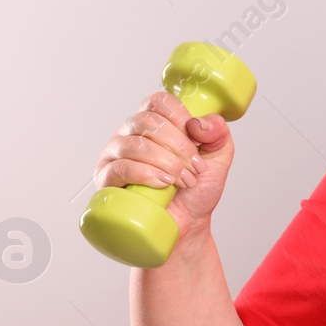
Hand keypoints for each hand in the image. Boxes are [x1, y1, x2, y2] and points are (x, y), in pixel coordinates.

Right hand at [94, 90, 234, 240]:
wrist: (187, 223)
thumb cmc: (197, 189)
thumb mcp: (219, 156)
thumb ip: (218, 132)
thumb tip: (197, 123)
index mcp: (155, 122)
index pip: (157, 101)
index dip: (179, 116)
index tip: (196, 138)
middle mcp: (131, 134)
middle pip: (147, 121)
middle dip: (178, 146)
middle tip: (195, 168)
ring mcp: (115, 155)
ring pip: (135, 145)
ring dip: (166, 162)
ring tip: (183, 180)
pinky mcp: (106, 179)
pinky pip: (120, 168)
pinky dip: (146, 174)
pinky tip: (163, 183)